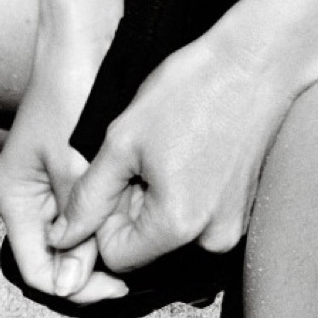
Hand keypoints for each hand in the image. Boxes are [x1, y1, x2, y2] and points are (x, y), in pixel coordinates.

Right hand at [0, 40, 128, 305]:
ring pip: (75, 238)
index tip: (117, 288)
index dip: (75, 287)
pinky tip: (135, 221)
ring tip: (139, 249)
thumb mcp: (73, 162)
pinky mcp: (72, 172)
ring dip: (102, 246)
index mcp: (14, 199)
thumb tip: (74, 281)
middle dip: (91, 270)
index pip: (37, 270)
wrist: (84, 40)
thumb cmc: (72, 94)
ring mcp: (50, 185)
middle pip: (56, 259)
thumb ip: (74, 220)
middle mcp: (28, 198)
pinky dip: (107, 221)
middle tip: (134, 278)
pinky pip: (87, 212)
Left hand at [47, 29, 295, 273]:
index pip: (115, 256)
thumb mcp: (123, 140)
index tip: (111, 175)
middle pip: (146, 247)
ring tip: (161, 151)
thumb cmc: (190, 90)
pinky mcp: (243, 208)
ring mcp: (233, 225)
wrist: (255, 61)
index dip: (102, 219)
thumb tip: (62, 237)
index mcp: (178, 227)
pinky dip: (182, 193)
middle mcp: (212, 240)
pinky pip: (197, 217)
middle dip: (130, 209)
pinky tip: (184, 152)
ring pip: (170, 231)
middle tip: (136, 157)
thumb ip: (88, 197)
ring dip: (155, 201)